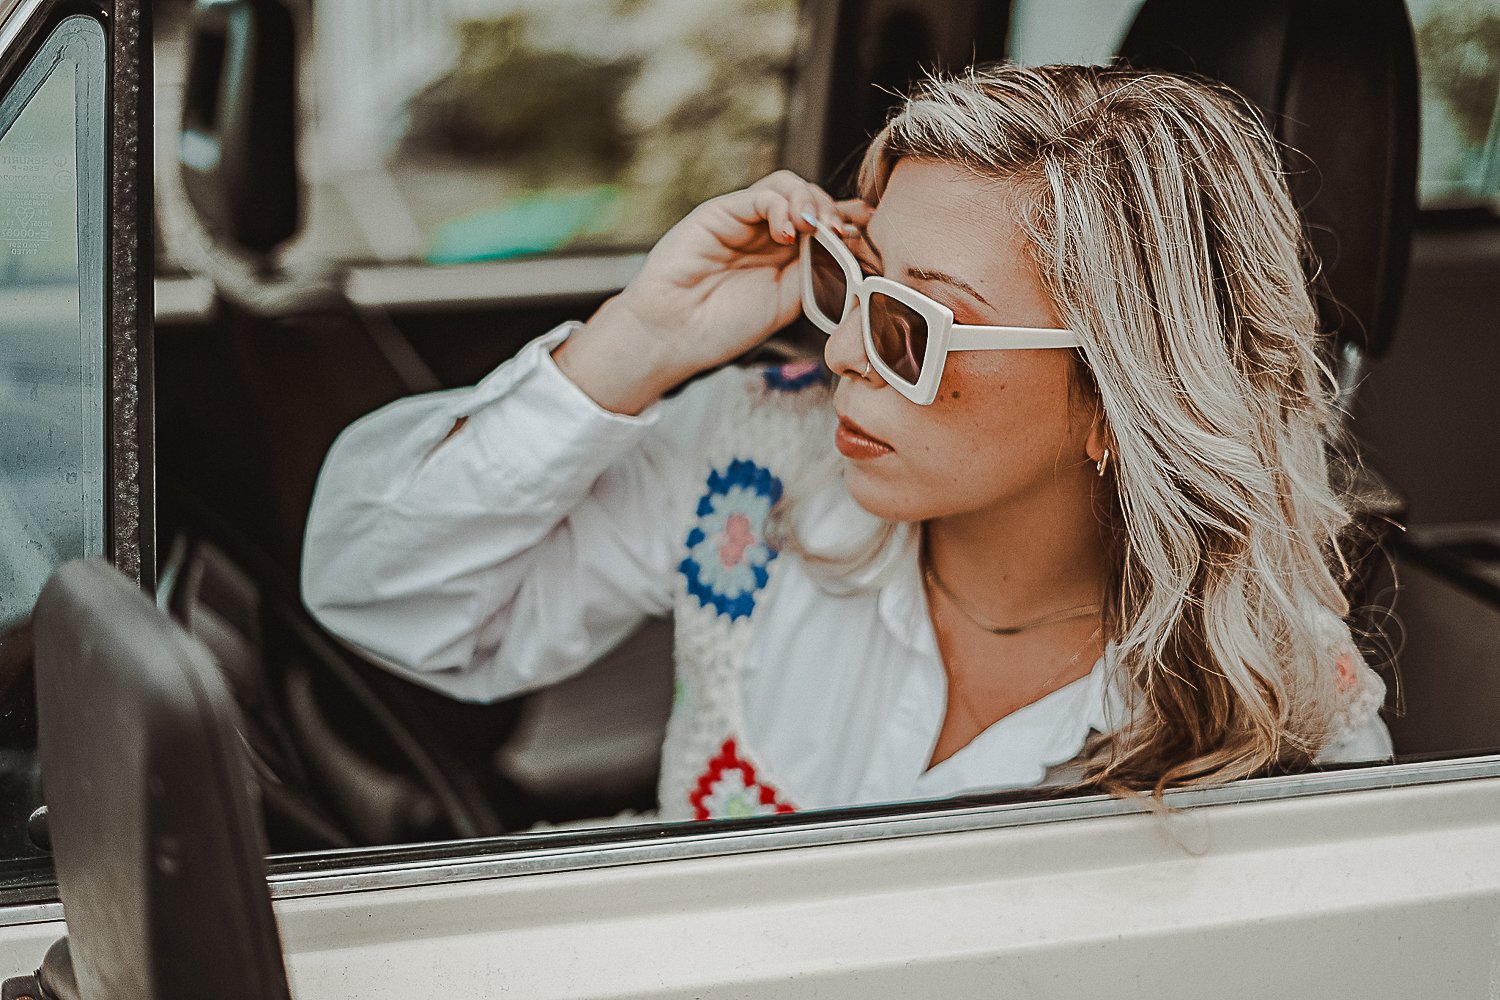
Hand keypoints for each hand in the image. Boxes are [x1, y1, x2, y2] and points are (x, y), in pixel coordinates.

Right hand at [555, 171, 871, 413]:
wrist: (675, 336)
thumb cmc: (724, 326)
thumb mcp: (788, 301)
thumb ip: (816, 270)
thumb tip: (853, 247)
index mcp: (786, 254)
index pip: (825, 221)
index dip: (850, 221)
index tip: (870, 232)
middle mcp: (767, 232)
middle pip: (811, 199)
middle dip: (834, 211)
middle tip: (844, 233)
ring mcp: (744, 220)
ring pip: (788, 187)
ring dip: (810, 202)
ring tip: (815, 229)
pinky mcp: (720, 212)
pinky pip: (759, 196)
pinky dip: (780, 206)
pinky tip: (787, 231)